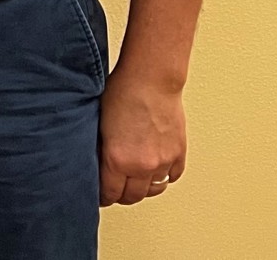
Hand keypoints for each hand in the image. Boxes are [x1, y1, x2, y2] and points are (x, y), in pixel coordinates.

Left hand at [98, 63, 185, 204]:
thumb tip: (97, 164)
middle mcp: (141, 166)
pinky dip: (164, 175)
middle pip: (132, 197)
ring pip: (153, 189)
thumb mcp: (99, 123)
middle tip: (116, 189)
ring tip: (135, 180)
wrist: (151, 78)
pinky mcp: (178, 154)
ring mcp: (163, 161)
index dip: (103, 197)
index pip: (110, 194)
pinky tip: (155, 168)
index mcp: (117, 159)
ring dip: (143, 187)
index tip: (100, 195)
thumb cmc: (121, 92)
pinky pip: (172, 176)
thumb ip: (101, 149)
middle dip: (122, 195)